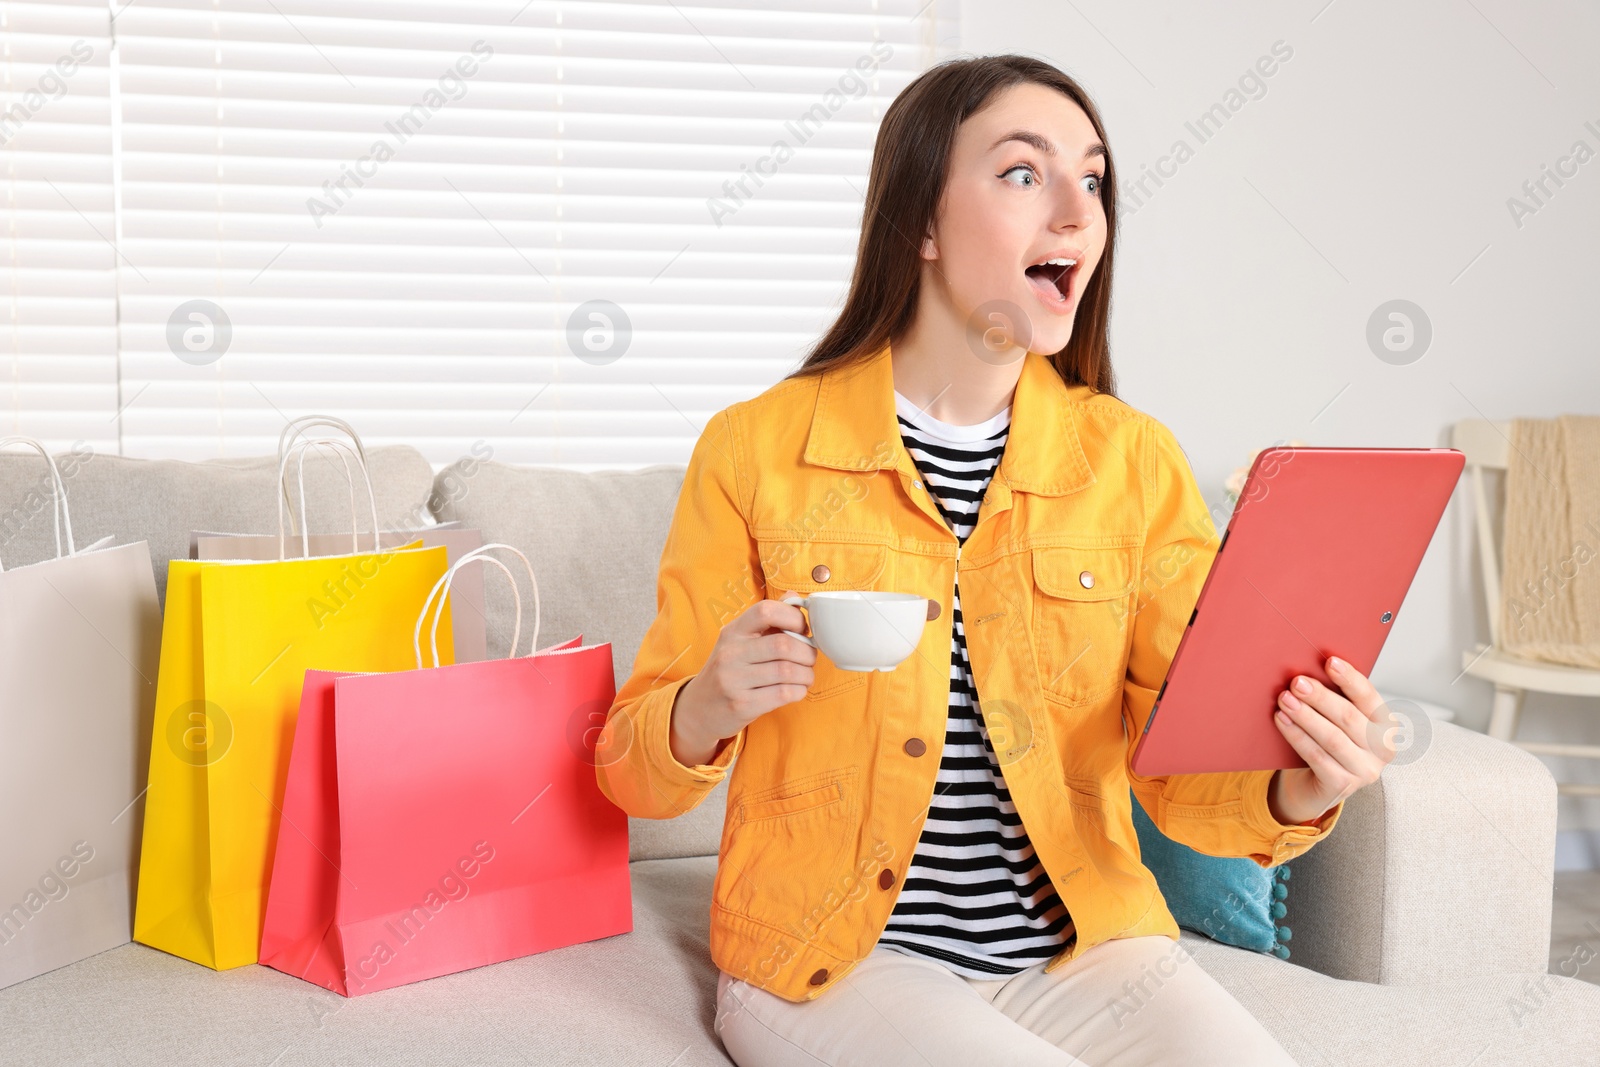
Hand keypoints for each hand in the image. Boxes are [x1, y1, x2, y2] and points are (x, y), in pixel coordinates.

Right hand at [669, 598, 817, 765]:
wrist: (699, 709)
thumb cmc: (729, 671)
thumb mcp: (739, 641)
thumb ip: (767, 620)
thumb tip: (795, 598)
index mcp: (732, 632)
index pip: (765, 611)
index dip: (793, 617)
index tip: (802, 629)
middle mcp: (730, 653)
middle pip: (783, 644)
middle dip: (807, 652)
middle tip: (809, 658)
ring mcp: (733, 680)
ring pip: (787, 671)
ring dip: (806, 674)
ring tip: (805, 675)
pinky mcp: (741, 705)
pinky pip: (783, 694)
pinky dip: (799, 691)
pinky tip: (797, 689)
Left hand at [1268, 656, 1395, 825]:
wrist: (1317, 784)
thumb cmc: (1328, 741)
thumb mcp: (1337, 719)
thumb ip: (1335, 697)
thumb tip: (1309, 668)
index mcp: (1386, 725)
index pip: (1370, 697)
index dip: (1350, 679)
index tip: (1330, 661)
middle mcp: (1382, 749)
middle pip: (1349, 717)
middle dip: (1321, 697)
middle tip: (1297, 682)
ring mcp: (1365, 771)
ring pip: (1332, 738)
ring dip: (1306, 716)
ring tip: (1285, 699)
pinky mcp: (1343, 786)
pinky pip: (1316, 757)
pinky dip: (1297, 737)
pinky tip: (1282, 721)